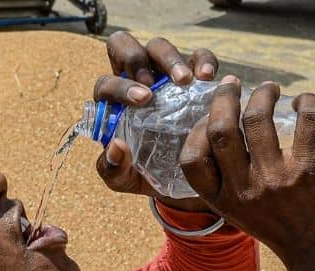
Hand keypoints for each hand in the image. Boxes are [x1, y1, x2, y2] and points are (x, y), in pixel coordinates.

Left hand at [94, 32, 218, 212]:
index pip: (106, 83)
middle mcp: (135, 81)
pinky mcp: (195, 74)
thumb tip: (116, 146)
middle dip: (135, 59)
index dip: (119, 87)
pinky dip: (203, 61)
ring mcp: (165, 74)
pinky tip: (208, 79)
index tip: (142, 101)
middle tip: (153, 85)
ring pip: (158, 46)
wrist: (187, 179)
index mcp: (114, 103)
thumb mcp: (126, 180)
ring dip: (171, 59)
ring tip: (186, 81)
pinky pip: (198, 56)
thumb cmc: (148, 174)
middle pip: (124, 48)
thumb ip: (112, 169)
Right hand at [180, 78, 314, 270]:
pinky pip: (306, 119)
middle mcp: (244, 189)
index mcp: (223, 201)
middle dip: (224, 98)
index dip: (196, 130)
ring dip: (263, 93)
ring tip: (270, 89)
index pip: (191, 159)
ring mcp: (276, 178)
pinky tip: (304, 102)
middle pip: (220, 128)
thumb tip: (222, 130)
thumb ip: (229, 181)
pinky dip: (306, 102)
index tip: (210, 116)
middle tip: (233, 86)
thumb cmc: (284, 229)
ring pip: (257, 116)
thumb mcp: (242, 213)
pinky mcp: (309, 169)